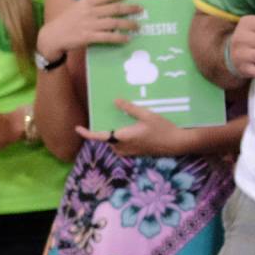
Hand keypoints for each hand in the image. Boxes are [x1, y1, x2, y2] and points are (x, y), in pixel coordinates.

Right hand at [36, 0, 140, 62]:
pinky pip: (108, 36)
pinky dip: (120, 37)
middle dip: (130, 8)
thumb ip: (91, 6)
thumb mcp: (77, 7)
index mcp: (86, 2)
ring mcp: (89, 24)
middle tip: (141, 9)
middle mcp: (89, 11)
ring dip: (129, 24)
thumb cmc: (66, 21)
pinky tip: (127, 38)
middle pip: (114, 8)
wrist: (53, 36)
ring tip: (138, 26)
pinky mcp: (89, 36)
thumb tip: (109, 6)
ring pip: (114, 22)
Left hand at [76, 98, 190, 157]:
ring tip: (122, 122)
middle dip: (106, 130)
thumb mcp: (147, 115)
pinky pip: (122, 146)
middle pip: (108, 139)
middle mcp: (123, 147)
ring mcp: (130, 152)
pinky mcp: (136, 153)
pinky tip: (132, 129)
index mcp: (123, 137)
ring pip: (115, 143)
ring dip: (115, 134)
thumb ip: (130, 108)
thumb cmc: (162, 128)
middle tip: (109, 117)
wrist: (177, 144)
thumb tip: (116, 101)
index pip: (100, 137)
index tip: (77, 129)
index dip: (87, 133)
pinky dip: (122, 138)